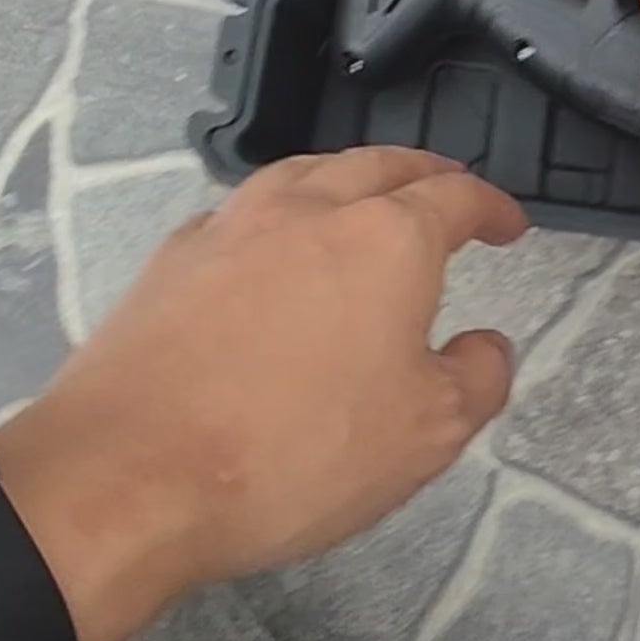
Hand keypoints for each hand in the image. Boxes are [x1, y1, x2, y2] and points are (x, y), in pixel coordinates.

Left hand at [0, 149, 526, 640]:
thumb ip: (475, 378)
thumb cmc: (297, 453)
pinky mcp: (169, 264)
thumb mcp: (426, 434)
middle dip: (420, 175)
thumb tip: (486, 345)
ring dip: (343, 180)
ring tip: (359, 204)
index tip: (507, 225)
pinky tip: (267, 253)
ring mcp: (229, 229)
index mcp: (386, 239)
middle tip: (443, 195)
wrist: (131, 475)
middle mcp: (307, 211)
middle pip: (375, 165)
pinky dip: (274, 219)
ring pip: (300, 175)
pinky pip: (238, 216)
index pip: (453, 197)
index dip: (490, 207)